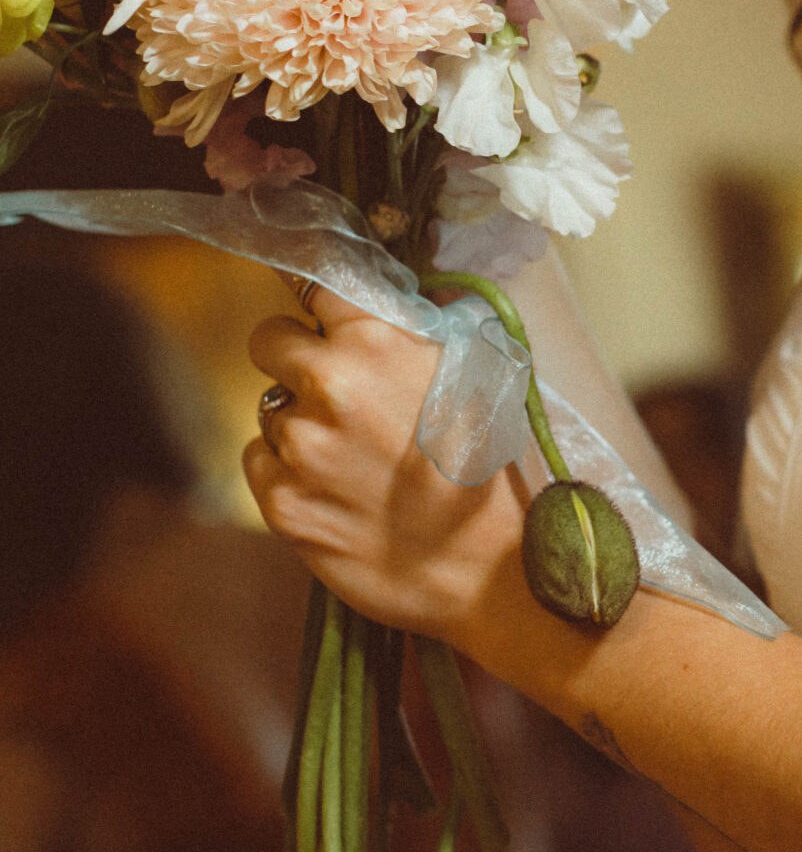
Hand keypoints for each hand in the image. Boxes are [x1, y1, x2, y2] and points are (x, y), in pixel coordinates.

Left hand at [244, 291, 529, 639]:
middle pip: (267, 340)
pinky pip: (259, 463)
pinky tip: (334, 490)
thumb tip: (374, 303)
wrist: (491, 568)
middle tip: (331, 390)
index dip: (316, 302)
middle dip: (293, 357)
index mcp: (377, 341)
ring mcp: (299, 447)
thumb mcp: (474, 374)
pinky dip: (286, 471)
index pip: (313, 283)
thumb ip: (412, 333)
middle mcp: (329, 386)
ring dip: (299, 423)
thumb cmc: (492, 469)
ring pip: (268, 409)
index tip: (316, 312)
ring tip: (352, 458)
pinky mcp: (282, 503)